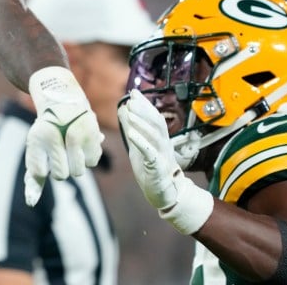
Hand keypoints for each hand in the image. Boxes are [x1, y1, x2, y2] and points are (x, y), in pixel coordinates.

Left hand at [23, 66, 103, 205]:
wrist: (63, 102)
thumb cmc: (47, 133)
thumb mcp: (35, 150)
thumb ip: (34, 176)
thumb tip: (31, 202)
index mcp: (38, 139)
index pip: (38, 172)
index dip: (42, 169)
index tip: (43, 159)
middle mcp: (56, 135)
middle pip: (60, 175)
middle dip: (60, 169)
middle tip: (59, 153)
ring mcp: (76, 134)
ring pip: (78, 171)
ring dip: (75, 164)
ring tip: (71, 149)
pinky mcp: (93, 133)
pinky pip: (93, 162)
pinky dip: (88, 158)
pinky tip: (82, 144)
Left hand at [118, 88, 213, 233]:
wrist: (163, 194)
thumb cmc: (151, 168)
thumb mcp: (138, 145)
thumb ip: (132, 128)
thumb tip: (123, 109)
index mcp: (159, 138)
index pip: (154, 118)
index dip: (145, 105)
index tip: (134, 93)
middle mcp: (163, 144)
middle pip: (157, 123)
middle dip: (144, 109)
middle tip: (132, 98)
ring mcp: (162, 156)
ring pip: (154, 136)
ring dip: (142, 123)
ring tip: (129, 112)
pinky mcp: (157, 168)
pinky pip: (150, 153)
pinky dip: (141, 142)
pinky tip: (131, 134)